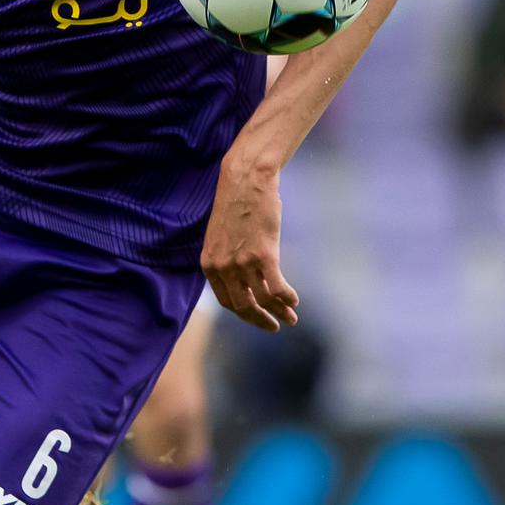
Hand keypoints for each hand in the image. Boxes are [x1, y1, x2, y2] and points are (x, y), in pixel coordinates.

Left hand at [201, 164, 299, 332]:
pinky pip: (277, 288)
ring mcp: (243, 263)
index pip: (227, 302)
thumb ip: (226, 259)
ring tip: (291, 316)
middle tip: (275, 326)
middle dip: (261, 320)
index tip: (259, 317)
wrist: (247, 179)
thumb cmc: (238, 203)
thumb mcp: (222, 236)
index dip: (245, 313)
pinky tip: (294, 299)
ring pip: (262, 299)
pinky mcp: (264, 255)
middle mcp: (223, 267)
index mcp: (209, 264)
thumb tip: (244, 279)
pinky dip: (287, 297)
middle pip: (243, 306)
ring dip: (279, 311)